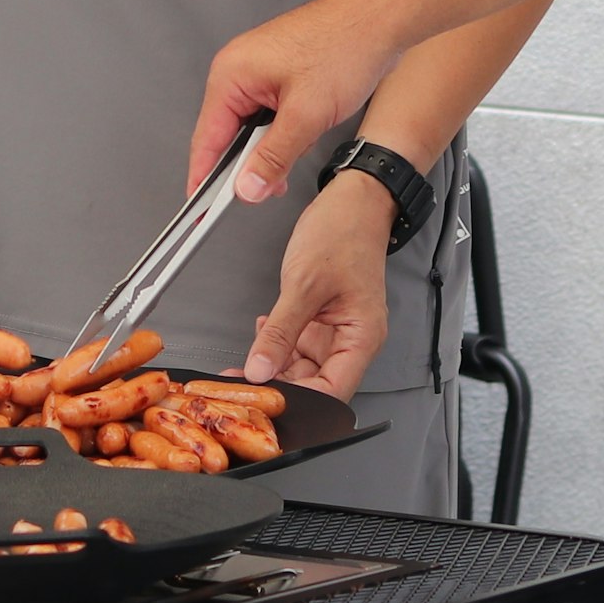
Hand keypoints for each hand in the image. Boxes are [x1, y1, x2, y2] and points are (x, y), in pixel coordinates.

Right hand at [192, 0, 403, 200]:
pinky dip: (284, 133)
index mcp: (232, 73)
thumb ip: (272, 157)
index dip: (204, 177)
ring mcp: (260, 70)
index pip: (207, 138)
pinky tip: (302, 137)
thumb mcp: (306, 115)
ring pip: (253, 127)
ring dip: (272, 148)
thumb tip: (247, 188)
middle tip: (265, 191)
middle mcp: (240, 69)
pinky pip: (270, 114)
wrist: (380, 19)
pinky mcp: (281, 73)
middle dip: (249, 166)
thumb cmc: (345, 46)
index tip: (202, 210)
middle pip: (228, 134)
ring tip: (296, 153)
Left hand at [241, 173, 395, 398]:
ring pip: (303, 366)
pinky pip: (298, 343)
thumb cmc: (344, 232)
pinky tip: (261, 334)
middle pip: (316, 383)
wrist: (353, 199)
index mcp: (362, 337)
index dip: (300, 403)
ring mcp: (336, 329)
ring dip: (274, 365)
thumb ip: (281, 332)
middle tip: (242, 386)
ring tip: (243, 364)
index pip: (333, 392)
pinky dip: (277, 343)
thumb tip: (260, 370)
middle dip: (279, 386)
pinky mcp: (322, 317)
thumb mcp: (304, 284)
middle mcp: (352, 339)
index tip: (265, 403)